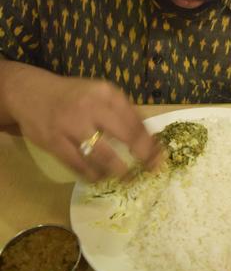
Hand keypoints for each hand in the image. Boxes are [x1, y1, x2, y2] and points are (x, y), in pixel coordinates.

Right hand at [12, 73, 160, 180]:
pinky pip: (79, 164)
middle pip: (124, 135)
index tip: (160, 156)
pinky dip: (92, 174)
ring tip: (125, 178)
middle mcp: (91, 107)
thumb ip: (120, 112)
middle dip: (141, 156)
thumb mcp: (99, 94)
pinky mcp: (55, 142)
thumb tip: (148, 139)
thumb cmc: (73, 96)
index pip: (135, 119)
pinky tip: (100, 177)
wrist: (30, 93)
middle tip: (149, 170)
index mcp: (106, 93)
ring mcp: (72, 125)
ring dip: (118, 170)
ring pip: (103, 155)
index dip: (150, 141)